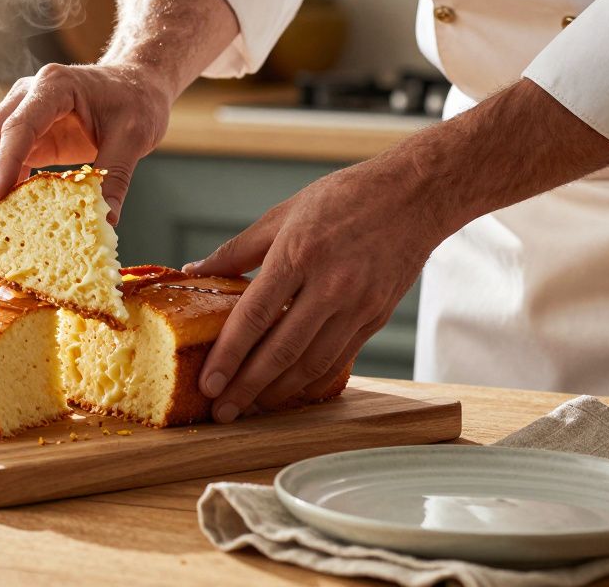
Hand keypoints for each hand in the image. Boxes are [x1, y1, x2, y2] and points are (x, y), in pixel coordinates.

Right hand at [0, 62, 172, 222]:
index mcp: (55, 86)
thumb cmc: (136, 99)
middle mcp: (28, 96)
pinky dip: (4, 187)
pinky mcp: (28, 135)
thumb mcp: (134, 137)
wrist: (137, 83)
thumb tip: (105, 220)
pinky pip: (4, 162)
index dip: (2, 164)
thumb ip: (115, 176)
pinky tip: (13, 213)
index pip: (18, 127)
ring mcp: (23, 114)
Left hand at [184, 159, 447, 421]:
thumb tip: (194, 271)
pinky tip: (290, 390)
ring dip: (278, 392)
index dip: (228, 356)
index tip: (207, 383)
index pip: (254, 317)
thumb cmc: (343, 198)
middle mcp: (329, 285)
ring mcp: (357, 305)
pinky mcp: (376, 317)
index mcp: (298, 254)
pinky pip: (339, 358)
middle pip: (281, 350)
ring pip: (312, 363)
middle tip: (222, 411)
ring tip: (250, 407)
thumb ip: (236, 250)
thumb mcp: (282, 214)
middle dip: (247, 387)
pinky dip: (311, 380)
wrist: (414, 195)